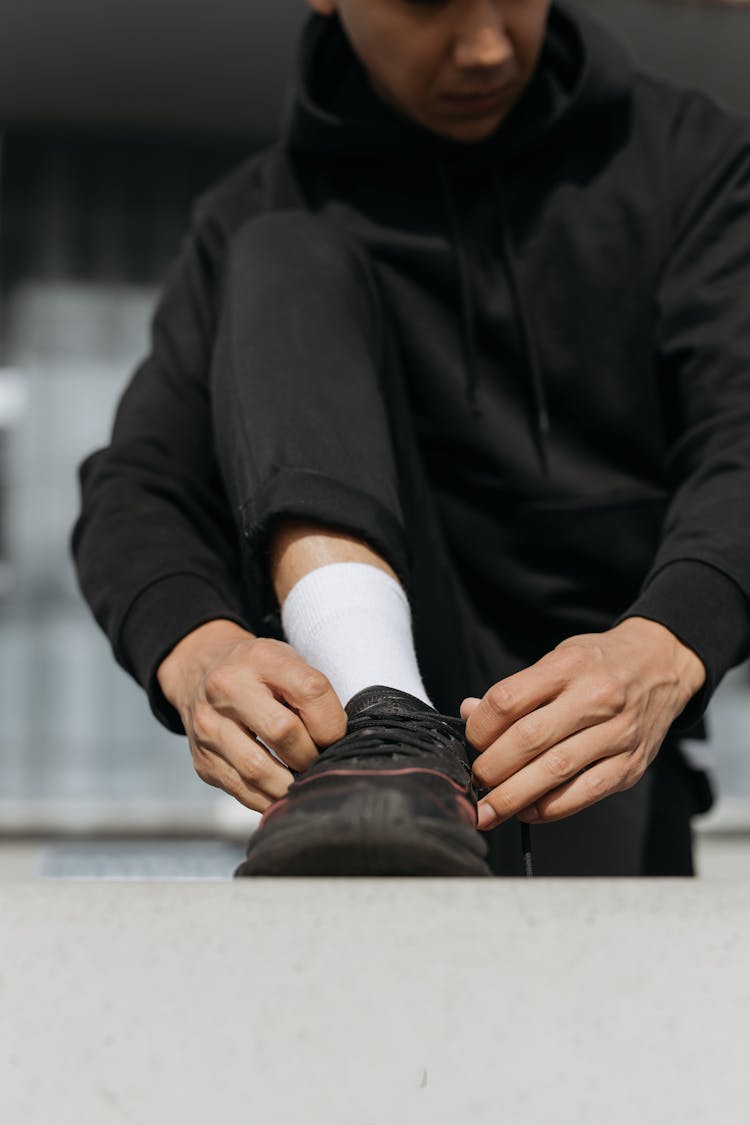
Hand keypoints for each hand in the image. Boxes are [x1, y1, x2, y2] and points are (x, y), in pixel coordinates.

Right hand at [157, 619, 346, 813]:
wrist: (199, 672)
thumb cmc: (258, 673)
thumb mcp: (286, 662)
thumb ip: (312, 694)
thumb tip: (337, 745)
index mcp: (259, 657)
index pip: (310, 690)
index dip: (332, 722)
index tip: (334, 735)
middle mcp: (227, 688)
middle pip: (283, 732)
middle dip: (310, 755)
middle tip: (318, 760)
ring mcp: (208, 726)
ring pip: (259, 770)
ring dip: (291, 784)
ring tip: (303, 780)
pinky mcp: (202, 759)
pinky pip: (242, 791)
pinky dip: (269, 799)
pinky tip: (282, 791)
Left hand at [460, 617, 705, 829]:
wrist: (664, 662)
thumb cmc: (603, 661)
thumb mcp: (559, 657)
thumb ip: (517, 689)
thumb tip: (470, 714)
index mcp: (569, 666)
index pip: (509, 700)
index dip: (480, 728)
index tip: (470, 742)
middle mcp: (596, 698)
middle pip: (529, 739)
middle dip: (492, 768)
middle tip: (474, 781)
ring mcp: (617, 733)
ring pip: (555, 771)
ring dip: (514, 796)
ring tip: (489, 809)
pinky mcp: (631, 764)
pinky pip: (585, 793)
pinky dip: (551, 808)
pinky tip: (528, 811)